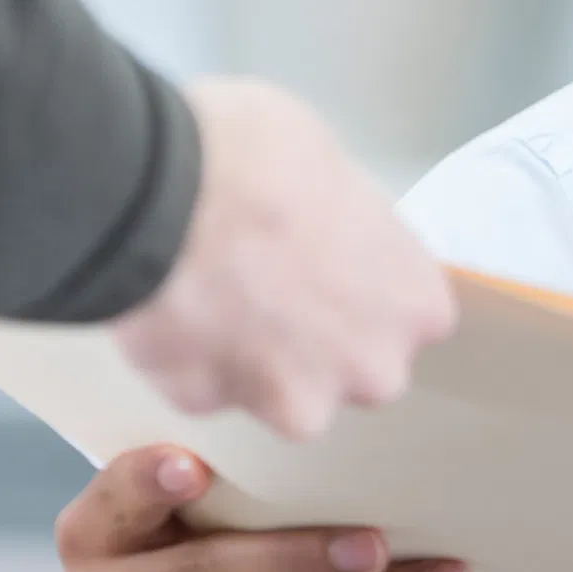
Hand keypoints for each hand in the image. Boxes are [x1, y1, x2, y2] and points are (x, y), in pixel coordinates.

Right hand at [114, 77, 455, 439]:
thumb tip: (323, 235)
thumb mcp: (332, 166)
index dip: (365, 287)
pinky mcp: (212, 409)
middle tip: (272, 286)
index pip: (411, 315)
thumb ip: (348, 230)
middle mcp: (368, 370)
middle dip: (318, 342)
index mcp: (415, 305)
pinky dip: (191, 360)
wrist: (158, 198)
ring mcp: (291, 402)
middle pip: (354, 368)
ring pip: (281, 393)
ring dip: (254, 360)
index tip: (332, 261)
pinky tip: (172, 309)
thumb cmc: (260, 162)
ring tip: (213, 297)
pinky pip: (207, 388)